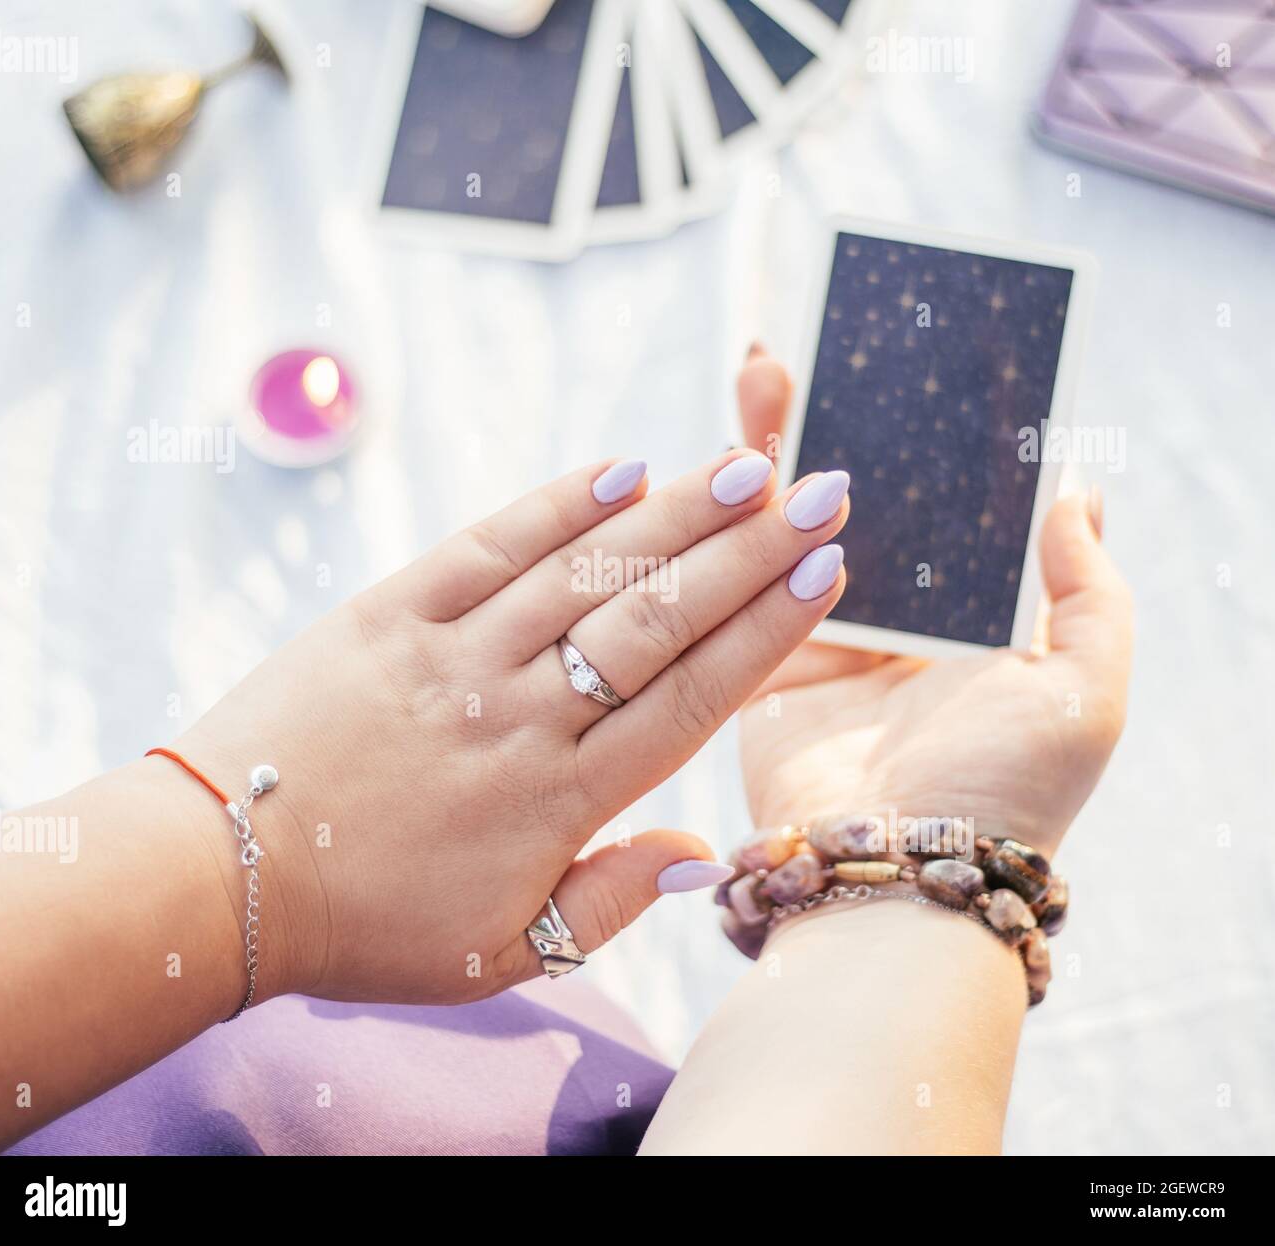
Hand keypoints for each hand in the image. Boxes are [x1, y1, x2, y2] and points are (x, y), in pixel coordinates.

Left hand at [172, 447, 850, 1004]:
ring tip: (748, 466)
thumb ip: (612, 901)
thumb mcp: (502, 953)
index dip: (767, 631)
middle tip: (825, 490)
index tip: (828, 573)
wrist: (216, 875)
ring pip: (587, 572)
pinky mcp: (388, 614)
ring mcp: (454, 656)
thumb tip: (704, 851)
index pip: (692, 699)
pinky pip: (487, 547)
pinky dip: (556, 506)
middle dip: (754, 551)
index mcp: (558, 801)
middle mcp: (521, 715)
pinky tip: (620, 469)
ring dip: (676, 514)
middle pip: (660, 619)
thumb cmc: (367, 925)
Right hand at [735, 350, 1132, 857]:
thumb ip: (1092, 590)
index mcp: (970, 614)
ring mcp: (820, 633)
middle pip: (863, 495)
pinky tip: (719, 456)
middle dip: (838, 419)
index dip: (928, 430)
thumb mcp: (1086, 690)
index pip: (948, 499)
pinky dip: (726, 521)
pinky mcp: (757, 659)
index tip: (909, 360)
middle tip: (815, 343)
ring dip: (775, 447)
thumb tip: (1082, 489)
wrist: (899, 874)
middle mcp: (896, 616)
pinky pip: (740, 580)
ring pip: (793, 523)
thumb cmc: (1008, 788)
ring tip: (765, 367)